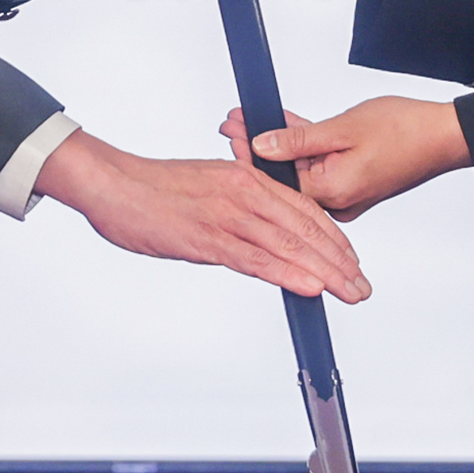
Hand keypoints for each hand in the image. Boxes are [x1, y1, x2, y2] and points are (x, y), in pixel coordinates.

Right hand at [33, 128, 369, 300]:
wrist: (112, 183)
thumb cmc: (154, 188)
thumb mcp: (209, 186)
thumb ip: (238, 205)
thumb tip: (258, 232)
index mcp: (249, 179)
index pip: (305, 210)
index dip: (333, 239)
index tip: (351, 261)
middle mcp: (247, 194)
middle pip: (307, 230)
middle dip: (340, 262)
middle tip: (361, 286)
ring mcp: (229, 215)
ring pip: (290, 245)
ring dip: (326, 273)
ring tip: (349, 293)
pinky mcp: (208, 238)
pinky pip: (256, 259)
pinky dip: (287, 273)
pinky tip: (310, 286)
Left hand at [224, 97, 465, 220]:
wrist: (446, 136)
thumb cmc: (406, 130)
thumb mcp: (344, 127)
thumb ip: (298, 139)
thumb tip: (261, 145)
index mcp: (332, 191)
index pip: (276, 178)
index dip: (249, 151)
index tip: (231, 129)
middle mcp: (338, 201)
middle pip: (287, 175)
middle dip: (259, 146)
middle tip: (234, 121)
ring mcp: (348, 195)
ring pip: (304, 169)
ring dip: (281, 146)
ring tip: (254, 122)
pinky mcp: (357, 185)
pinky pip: (322, 168)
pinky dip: (306, 150)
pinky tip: (289, 132)